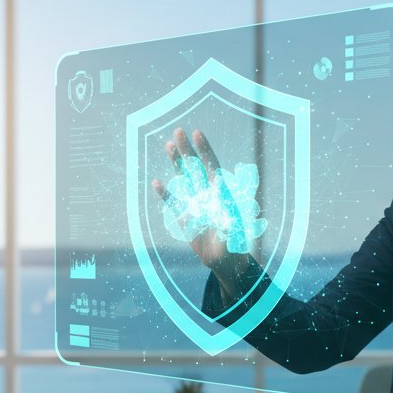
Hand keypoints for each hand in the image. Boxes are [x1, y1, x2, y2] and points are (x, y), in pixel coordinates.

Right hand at [150, 126, 251, 283]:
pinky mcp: (185, 217)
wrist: (226, 261)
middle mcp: (208, 194)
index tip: (197, 133)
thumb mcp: (235, 226)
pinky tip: (157, 182)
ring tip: (168, 145)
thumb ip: (230, 212)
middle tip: (178, 131)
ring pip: (184, 178)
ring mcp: (196, 203)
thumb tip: (229, 196)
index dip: (204, 150)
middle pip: (195, 167)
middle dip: (187, 150)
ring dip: (176, 163)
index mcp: (221, 192)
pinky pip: (174, 202)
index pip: (212, 165)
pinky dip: (166, 193)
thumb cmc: (235, 243)